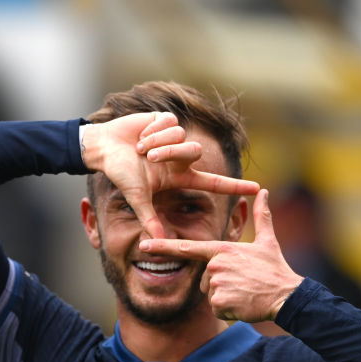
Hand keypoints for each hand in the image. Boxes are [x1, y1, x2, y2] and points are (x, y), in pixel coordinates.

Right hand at [83, 112, 260, 238]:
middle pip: (195, 151)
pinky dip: (152, 130)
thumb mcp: (137, 197)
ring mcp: (175, 138)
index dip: (234, 185)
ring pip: (181, 136)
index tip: (256, 188)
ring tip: (140, 148)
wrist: (104, 149)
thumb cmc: (120, 173)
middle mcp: (181, 157)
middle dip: (171, 153)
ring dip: (158, 142)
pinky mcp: (166, 120)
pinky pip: (169, 122)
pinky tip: (141, 134)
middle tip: (150, 158)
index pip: (212, 182)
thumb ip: (150, 217)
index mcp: (178, 176)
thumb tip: (158, 241)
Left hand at [138, 190, 303, 321]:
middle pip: (204, 279)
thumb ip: (261, 216)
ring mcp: (217, 284)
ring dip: (225, 297)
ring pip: (210, 294)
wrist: (287, 296)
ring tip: (244, 291)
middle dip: (220, 284)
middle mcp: (215, 265)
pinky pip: (216, 308)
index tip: (143, 245)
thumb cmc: (275, 269)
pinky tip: (243, 303)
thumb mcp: (268, 241)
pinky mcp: (220, 303)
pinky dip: (228, 310)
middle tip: (242, 282)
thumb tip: (263, 191)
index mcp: (222, 250)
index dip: (163, 246)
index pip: (187, 248)